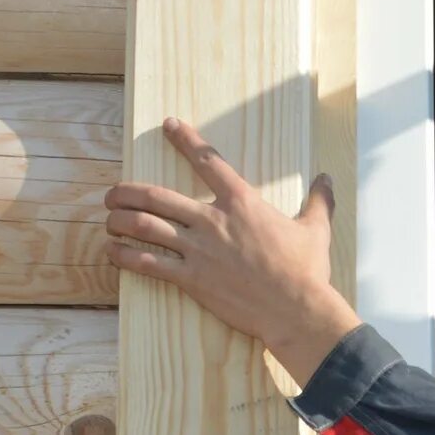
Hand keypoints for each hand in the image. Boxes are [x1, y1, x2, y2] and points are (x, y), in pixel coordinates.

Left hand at [106, 117, 361, 383]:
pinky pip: (148, 263)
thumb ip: (318, 201)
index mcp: (241, 203)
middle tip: (112, 194)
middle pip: (157, 196)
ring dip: (120, 220)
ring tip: (108, 219)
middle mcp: (213, 220)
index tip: (169, 125)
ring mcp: (199, 250)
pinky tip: (112, 252)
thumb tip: (327, 178)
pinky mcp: (192, 278)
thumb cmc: (306, 270)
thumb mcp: (315, 229)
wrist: (296, 309)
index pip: (209, 161)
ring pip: (145, 226)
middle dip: (127, 192)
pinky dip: (125, 256)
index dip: (186, 140)